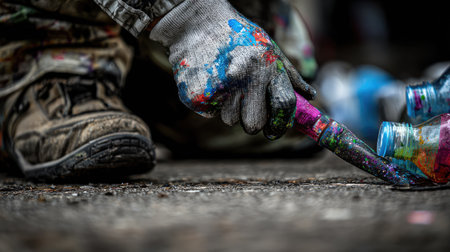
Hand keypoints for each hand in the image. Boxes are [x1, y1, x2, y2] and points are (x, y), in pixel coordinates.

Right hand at [150, 0, 315, 139]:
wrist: (197, 23)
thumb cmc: (239, 36)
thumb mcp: (270, 49)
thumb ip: (289, 75)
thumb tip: (309, 97)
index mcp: (267, 66)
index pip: (284, 105)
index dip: (281, 124)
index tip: (274, 130)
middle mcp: (245, 78)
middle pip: (254, 125)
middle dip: (252, 122)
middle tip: (246, 108)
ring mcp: (220, 87)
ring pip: (229, 120)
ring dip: (229, 109)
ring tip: (225, 84)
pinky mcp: (197, 93)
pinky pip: (209, 112)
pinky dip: (210, 102)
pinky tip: (209, 81)